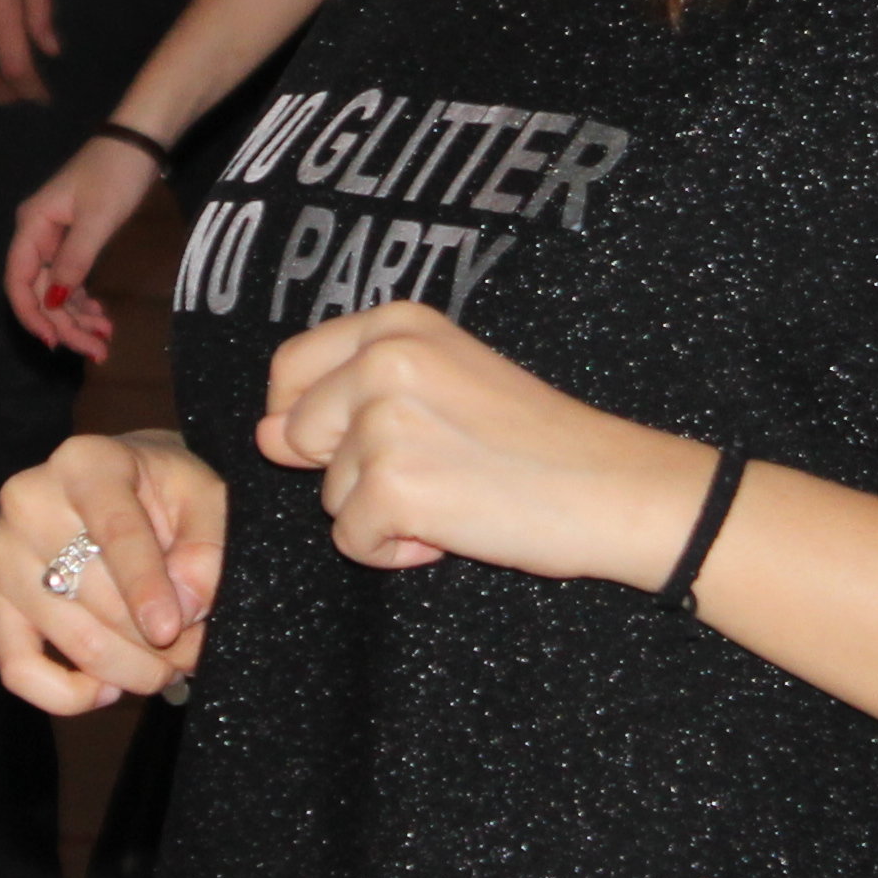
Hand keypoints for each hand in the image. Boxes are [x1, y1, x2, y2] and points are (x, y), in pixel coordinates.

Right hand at [0, 428, 229, 712]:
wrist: (122, 488)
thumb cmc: (166, 491)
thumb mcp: (205, 496)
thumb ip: (207, 545)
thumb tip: (185, 605)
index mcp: (84, 463)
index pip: (114, 531)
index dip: (145, 586)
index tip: (172, 630)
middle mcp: (29, 501)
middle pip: (95, 595)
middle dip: (156, 641)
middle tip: (198, 653)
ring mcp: (3, 554)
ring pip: (71, 639)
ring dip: (131, 670)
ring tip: (169, 667)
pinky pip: (18, 668)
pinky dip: (67, 695)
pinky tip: (109, 689)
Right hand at [4, 129, 162, 358]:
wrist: (140, 141)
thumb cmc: (115, 174)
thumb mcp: (97, 219)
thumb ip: (74, 261)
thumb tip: (55, 300)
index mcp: (32, 226)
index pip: (18, 280)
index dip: (31, 315)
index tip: (54, 343)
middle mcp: (38, 235)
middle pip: (41, 291)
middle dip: (64, 324)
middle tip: (96, 351)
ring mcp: (56, 238)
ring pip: (58, 289)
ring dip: (77, 318)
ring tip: (105, 341)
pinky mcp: (76, 240)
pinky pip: (73, 279)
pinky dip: (85, 301)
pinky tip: (102, 318)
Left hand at [256, 302, 713, 585]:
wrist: (613, 487)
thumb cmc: (537, 440)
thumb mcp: (448, 381)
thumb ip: (354, 394)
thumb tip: (264, 435)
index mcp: (397, 324)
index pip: (290, 368)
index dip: (307, 418)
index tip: (359, 442)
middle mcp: (384, 360)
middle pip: (296, 434)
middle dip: (346, 471)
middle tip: (430, 472)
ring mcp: (385, 422)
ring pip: (327, 493)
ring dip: (379, 514)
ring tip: (455, 497)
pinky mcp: (394, 487)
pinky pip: (351, 540)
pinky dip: (393, 553)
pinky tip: (452, 533)